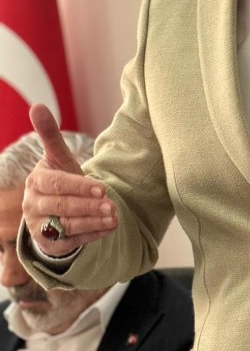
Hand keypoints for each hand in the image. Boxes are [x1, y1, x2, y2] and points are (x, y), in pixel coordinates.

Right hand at [22, 103, 117, 255]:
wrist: (53, 211)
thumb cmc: (59, 179)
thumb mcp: (57, 158)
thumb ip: (50, 135)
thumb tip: (37, 105)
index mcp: (35, 182)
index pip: (56, 184)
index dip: (78, 186)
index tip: (101, 187)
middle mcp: (33, 206)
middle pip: (62, 206)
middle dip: (88, 206)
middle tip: (111, 204)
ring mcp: (41, 226)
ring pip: (67, 225)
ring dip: (93, 221)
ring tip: (114, 216)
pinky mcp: (51, 244)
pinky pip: (73, 241)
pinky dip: (92, 234)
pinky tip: (109, 228)